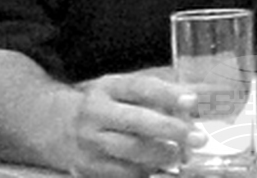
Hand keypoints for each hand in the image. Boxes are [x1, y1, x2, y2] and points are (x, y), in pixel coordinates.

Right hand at [70, 71, 205, 177]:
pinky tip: (159, 168)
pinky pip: (123, 173)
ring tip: (181, 154)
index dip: (168, 93)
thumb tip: (197, 99)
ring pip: (131, 152)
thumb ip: (158, 93)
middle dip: (170, 130)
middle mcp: (96, 113)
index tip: (192, 100)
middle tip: (197, 137)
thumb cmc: (105, 104)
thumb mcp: (123, 89)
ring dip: (162, 155)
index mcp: (108, 87)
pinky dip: (146, 172)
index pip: (140, 87)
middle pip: (137, 121)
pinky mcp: (89, 168)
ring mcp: (90, 143)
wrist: (59, 127)